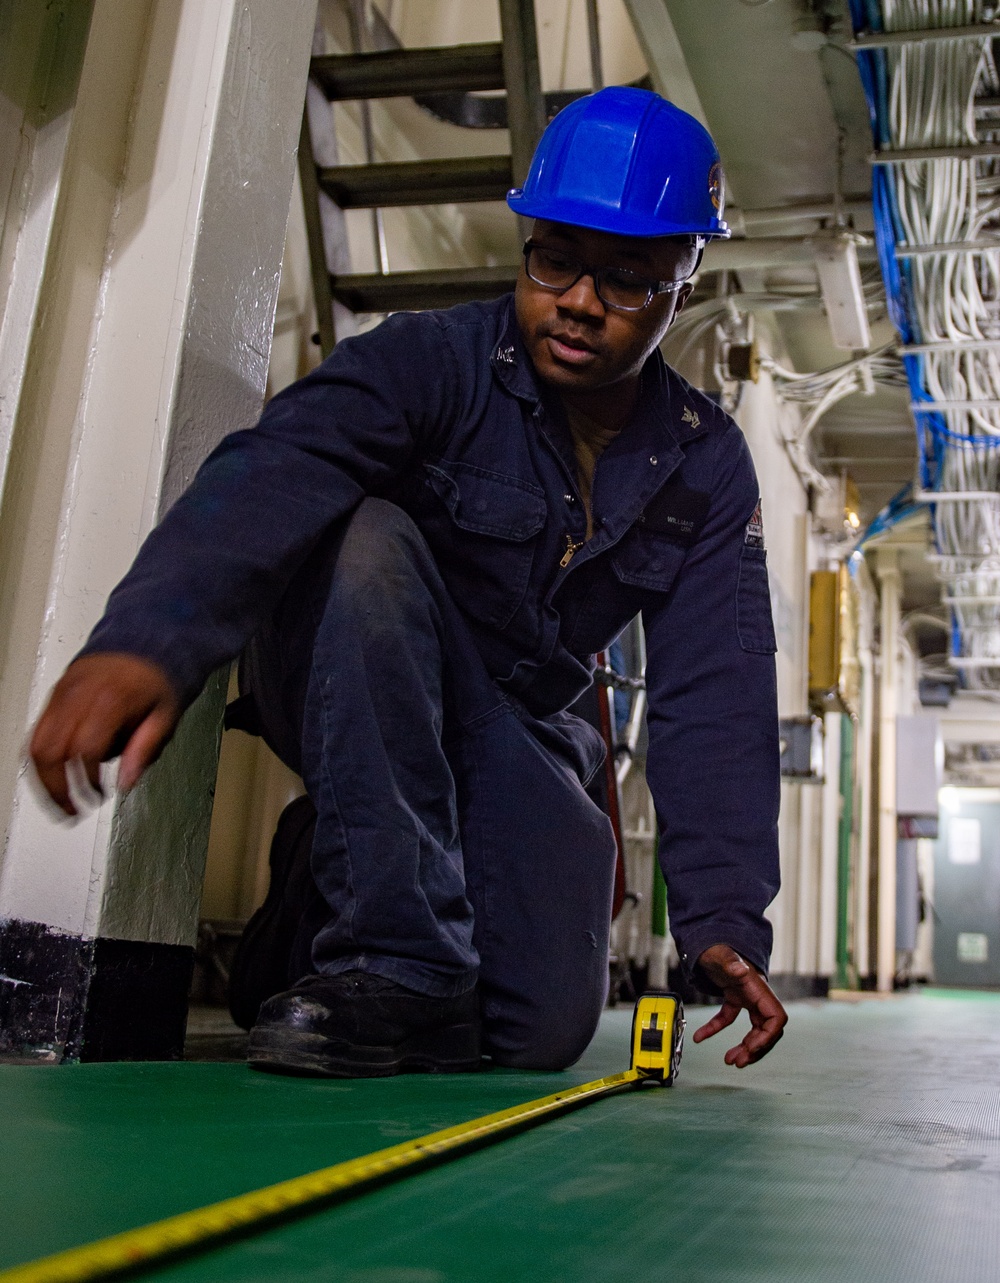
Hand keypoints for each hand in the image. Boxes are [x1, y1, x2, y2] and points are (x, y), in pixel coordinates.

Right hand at [29, 653, 179, 815]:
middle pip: (51, 750)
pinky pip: (37, 732)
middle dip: (57, 789)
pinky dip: (41, 759)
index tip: (99, 796)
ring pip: (36, 744)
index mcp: (109, 699)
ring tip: (60, 802)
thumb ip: (145, 749)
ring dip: (44, 780)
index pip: (86, 749)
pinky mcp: (55, 695)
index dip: (88, 780)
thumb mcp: (166, 714)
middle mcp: (79, 695)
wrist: (144, 641)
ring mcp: (62, 694)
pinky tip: (54, 776)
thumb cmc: (156, 678)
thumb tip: (126, 782)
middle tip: (72, 811)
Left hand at [691, 943, 787, 1067]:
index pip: (776, 1018)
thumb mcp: (720, 953)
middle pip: (767, 1029)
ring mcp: (746, 996)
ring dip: (744, 1046)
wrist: (707, 937)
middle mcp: (756, 994)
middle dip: (756, 1048)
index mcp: (757, 988)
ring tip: (730, 1061)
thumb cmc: (715, 945)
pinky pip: (729, 1018)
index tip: (750, 1047)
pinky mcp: (734, 997)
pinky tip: (700, 1037)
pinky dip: (716, 1029)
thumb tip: (740, 970)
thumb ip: (730, 961)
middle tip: (738, 1062)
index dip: (768, 1036)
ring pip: (754, 1029)